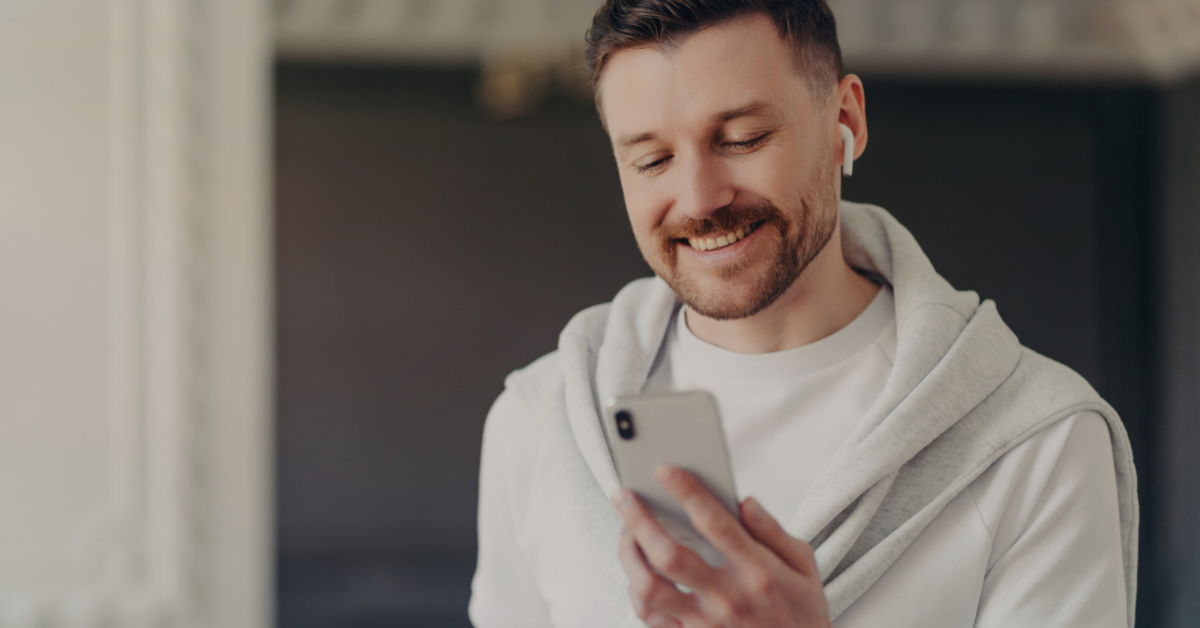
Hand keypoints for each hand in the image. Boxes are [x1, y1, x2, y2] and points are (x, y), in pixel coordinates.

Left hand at [611, 465, 831, 627]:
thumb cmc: (801, 613)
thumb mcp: (804, 566)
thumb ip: (773, 531)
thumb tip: (744, 501)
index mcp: (757, 571)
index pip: (715, 523)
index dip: (686, 492)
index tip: (664, 469)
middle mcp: (728, 597)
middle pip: (669, 556)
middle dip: (639, 521)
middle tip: (623, 496)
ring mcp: (706, 622)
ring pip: (650, 588)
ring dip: (629, 556)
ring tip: (625, 533)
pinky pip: (651, 617)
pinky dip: (636, 592)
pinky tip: (635, 572)